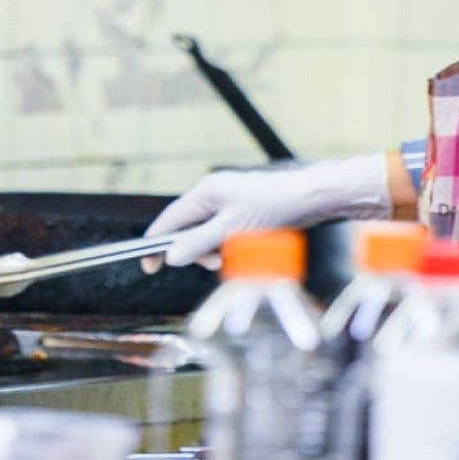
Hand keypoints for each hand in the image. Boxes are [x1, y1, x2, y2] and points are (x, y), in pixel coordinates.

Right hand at [143, 153, 393, 269]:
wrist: (310, 199)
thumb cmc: (272, 210)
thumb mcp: (231, 231)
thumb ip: (199, 244)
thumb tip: (170, 257)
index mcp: (204, 192)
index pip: (169, 220)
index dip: (157, 244)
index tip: (148, 267)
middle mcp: (212, 193)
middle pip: (187, 228)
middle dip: (196, 250)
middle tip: (214, 263)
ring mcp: (228, 200)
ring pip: (207, 233)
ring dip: (214, 250)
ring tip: (233, 254)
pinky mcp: (242, 209)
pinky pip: (223, 232)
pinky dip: (228, 244)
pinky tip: (244, 248)